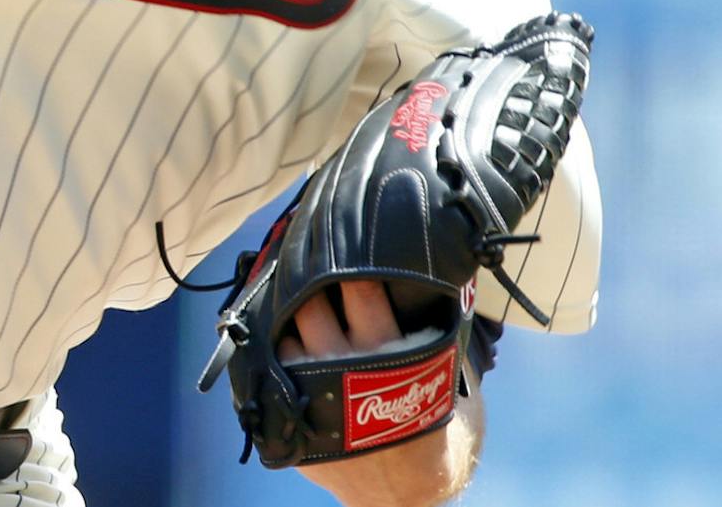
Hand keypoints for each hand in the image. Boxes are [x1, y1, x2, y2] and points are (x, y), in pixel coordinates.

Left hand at [279, 282, 479, 506]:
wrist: (410, 498)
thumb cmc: (439, 431)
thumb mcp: (450, 379)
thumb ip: (438, 333)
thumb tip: (438, 282)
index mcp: (389, 357)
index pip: (360, 291)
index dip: (349, 262)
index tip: (342, 240)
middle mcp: (343, 373)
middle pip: (310, 308)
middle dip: (310, 284)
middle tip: (312, 264)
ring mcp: (312, 399)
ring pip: (285, 339)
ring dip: (289, 320)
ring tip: (293, 300)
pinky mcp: (292, 423)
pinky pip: (270, 375)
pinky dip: (275, 354)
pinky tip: (281, 338)